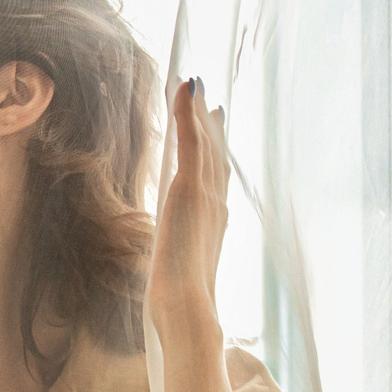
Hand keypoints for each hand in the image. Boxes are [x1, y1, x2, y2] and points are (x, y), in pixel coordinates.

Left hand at [147, 77, 231, 330]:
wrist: (186, 305)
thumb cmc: (181, 300)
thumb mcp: (182, 269)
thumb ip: (182, 252)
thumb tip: (174, 254)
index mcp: (215, 223)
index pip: (217, 180)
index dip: (217, 154)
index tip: (215, 134)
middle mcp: (217, 204)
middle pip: (216, 156)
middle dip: (212, 128)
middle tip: (211, 102)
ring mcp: (206, 194)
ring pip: (204, 142)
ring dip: (198, 112)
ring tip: (194, 86)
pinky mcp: (189, 188)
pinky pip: (190, 140)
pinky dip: (188, 112)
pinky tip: (185, 87)